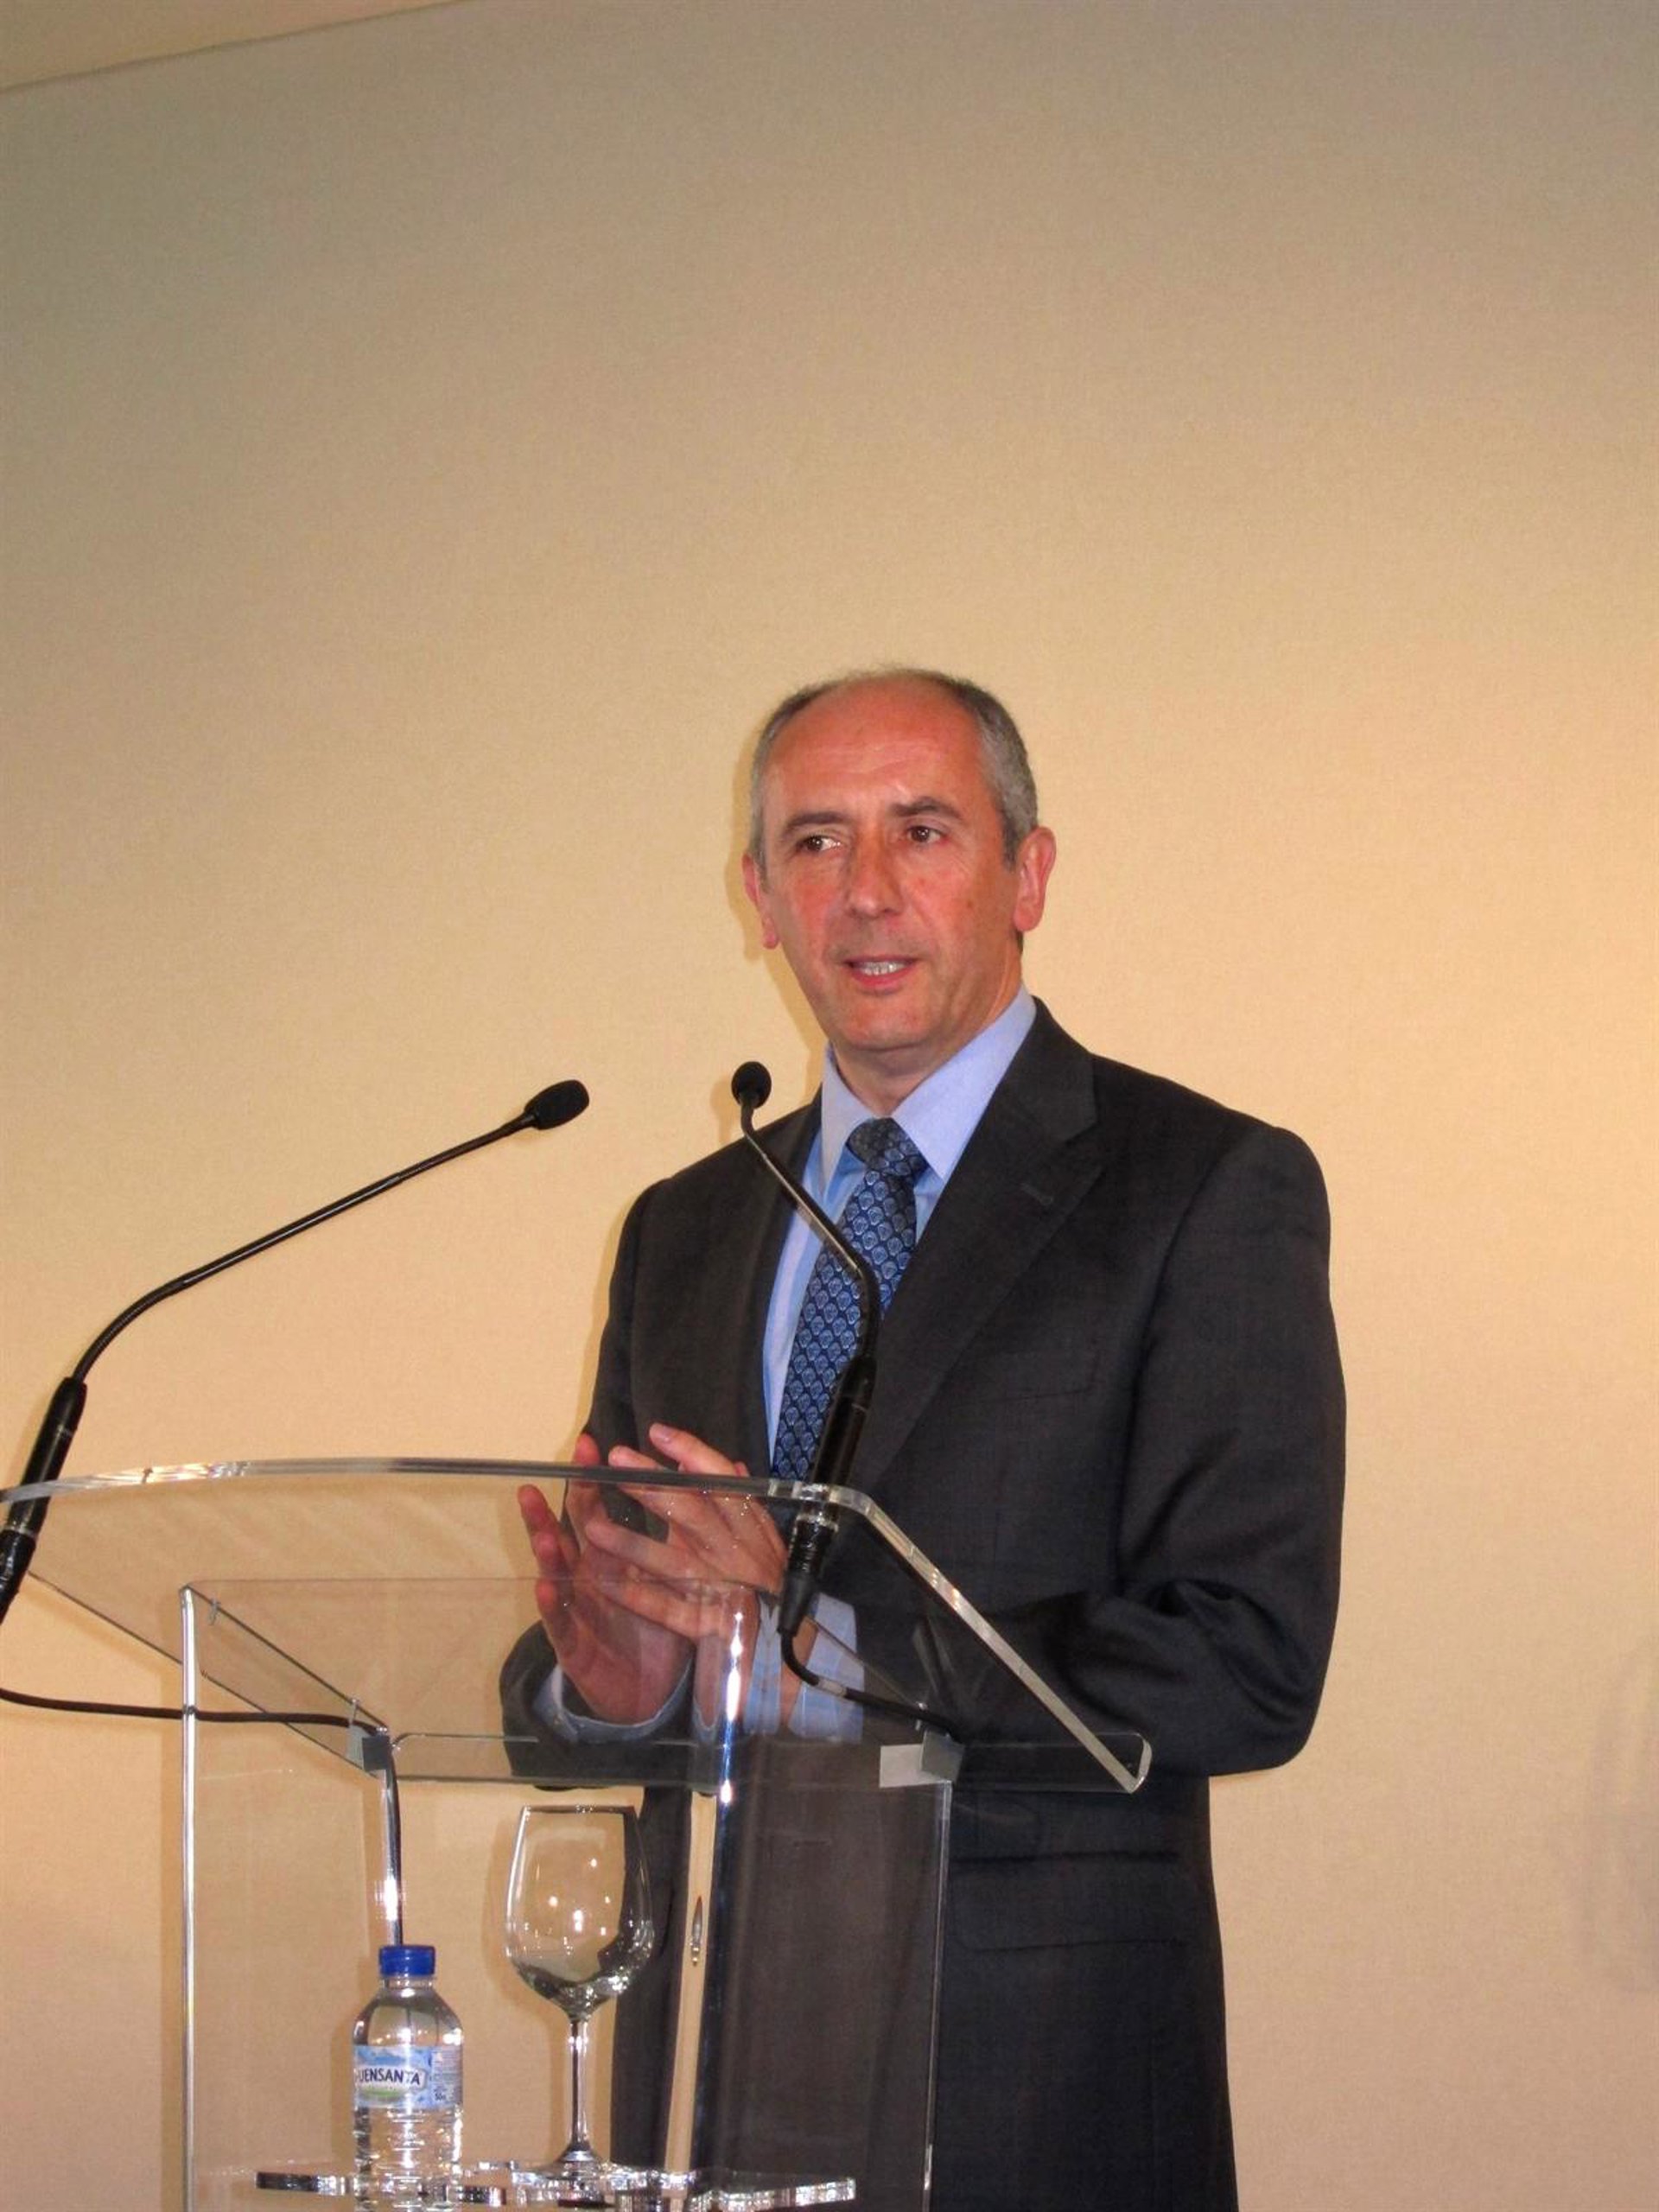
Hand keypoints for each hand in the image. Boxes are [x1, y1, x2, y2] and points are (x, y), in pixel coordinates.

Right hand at [516, 1435, 691, 1723]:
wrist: (648, 1692)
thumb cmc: (653, 1627)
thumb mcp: (669, 1575)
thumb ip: (679, 1529)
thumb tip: (700, 1479)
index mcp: (609, 1556)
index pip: (595, 1510)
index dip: (591, 1479)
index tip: (588, 1444)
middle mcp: (587, 1578)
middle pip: (564, 1536)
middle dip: (550, 1509)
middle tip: (536, 1482)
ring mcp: (578, 1611)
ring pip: (556, 1577)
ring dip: (547, 1553)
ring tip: (542, 1532)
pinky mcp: (576, 1648)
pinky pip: (562, 1626)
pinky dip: (553, 1608)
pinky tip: (546, 1589)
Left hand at [575, 1423, 786, 1638]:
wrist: (788, 1650)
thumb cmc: (768, 1584)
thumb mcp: (763, 1540)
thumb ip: (741, 1504)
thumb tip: (730, 1463)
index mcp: (751, 1528)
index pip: (723, 1482)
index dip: (693, 1454)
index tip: (657, 1433)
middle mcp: (738, 1554)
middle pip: (692, 1513)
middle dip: (652, 1486)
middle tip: (615, 1461)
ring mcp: (723, 1591)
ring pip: (674, 1563)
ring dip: (632, 1546)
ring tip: (593, 1528)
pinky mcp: (709, 1627)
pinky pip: (669, 1611)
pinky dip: (640, 1598)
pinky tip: (606, 1585)